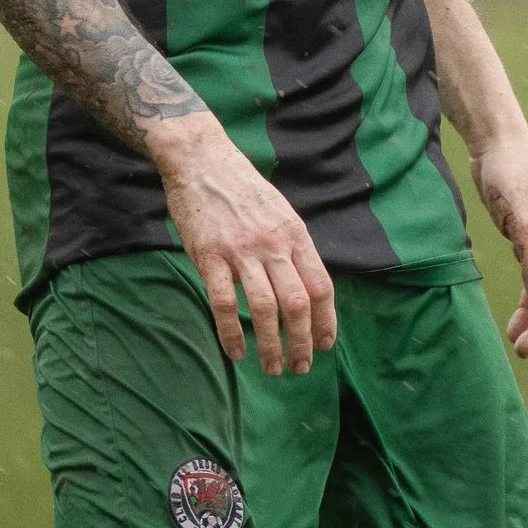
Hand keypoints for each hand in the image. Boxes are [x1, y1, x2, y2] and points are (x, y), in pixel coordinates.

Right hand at [153, 115, 336, 375]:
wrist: (201, 158)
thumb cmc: (240, 186)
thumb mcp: (278, 210)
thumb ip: (291, 245)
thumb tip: (305, 283)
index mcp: (294, 233)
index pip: (320, 286)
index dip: (326, 321)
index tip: (324, 345)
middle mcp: (273, 244)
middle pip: (297, 304)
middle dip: (302, 343)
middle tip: (300, 368)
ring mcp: (241, 250)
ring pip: (265, 309)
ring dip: (271, 346)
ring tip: (272, 369)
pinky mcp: (209, 255)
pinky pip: (224, 303)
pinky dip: (232, 333)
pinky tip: (236, 353)